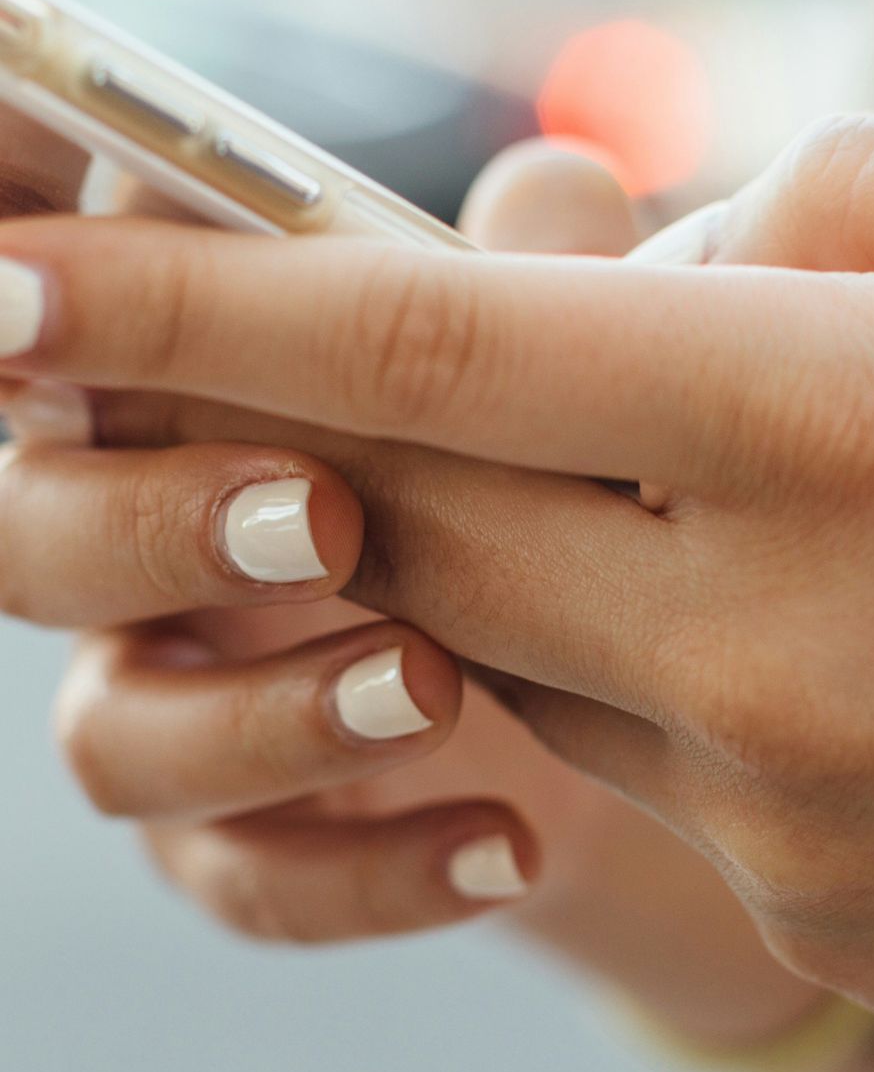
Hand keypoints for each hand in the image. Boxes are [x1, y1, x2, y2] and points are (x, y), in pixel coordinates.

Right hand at [0, 144, 832, 1050]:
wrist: (616, 692)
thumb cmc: (551, 473)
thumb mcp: (564, 370)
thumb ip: (539, 284)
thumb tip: (560, 190)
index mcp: (171, 385)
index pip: (38, 325)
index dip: (16, 293)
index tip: (32, 281)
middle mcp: (132, 538)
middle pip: (29, 534)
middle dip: (154, 523)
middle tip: (323, 516)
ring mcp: (173, 699)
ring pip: (111, 740)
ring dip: (262, 718)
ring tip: (432, 689)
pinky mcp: (239, 838)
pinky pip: (245, 881)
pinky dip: (372, 873)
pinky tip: (511, 845)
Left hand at [6, 113, 873, 1065]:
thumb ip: (857, 194)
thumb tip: (648, 251)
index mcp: (853, 418)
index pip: (439, 345)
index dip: (206, 300)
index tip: (31, 275)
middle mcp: (774, 631)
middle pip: (417, 515)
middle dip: (309, 433)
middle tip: (277, 367)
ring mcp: (783, 802)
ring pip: (515, 649)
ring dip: (517, 550)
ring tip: (683, 485)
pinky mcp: (817, 911)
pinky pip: (648, 767)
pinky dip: (659, 670)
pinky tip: (824, 639)